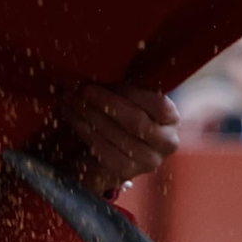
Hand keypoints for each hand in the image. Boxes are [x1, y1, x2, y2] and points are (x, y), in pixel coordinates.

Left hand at [57, 83, 180, 193]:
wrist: (116, 152)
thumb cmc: (123, 116)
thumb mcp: (130, 100)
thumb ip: (124, 88)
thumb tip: (99, 68)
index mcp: (172, 119)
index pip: (157, 103)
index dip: (129, 91)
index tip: (103, 79)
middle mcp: (167, 142)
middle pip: (135, 120)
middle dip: (105, 102)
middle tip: (81, 89)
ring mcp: (149, 161)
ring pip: (116, 135)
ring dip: (89, 116)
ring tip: (70, 100)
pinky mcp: (127, 172)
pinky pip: (104, 150)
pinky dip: (86, 131)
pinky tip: (73, 119)